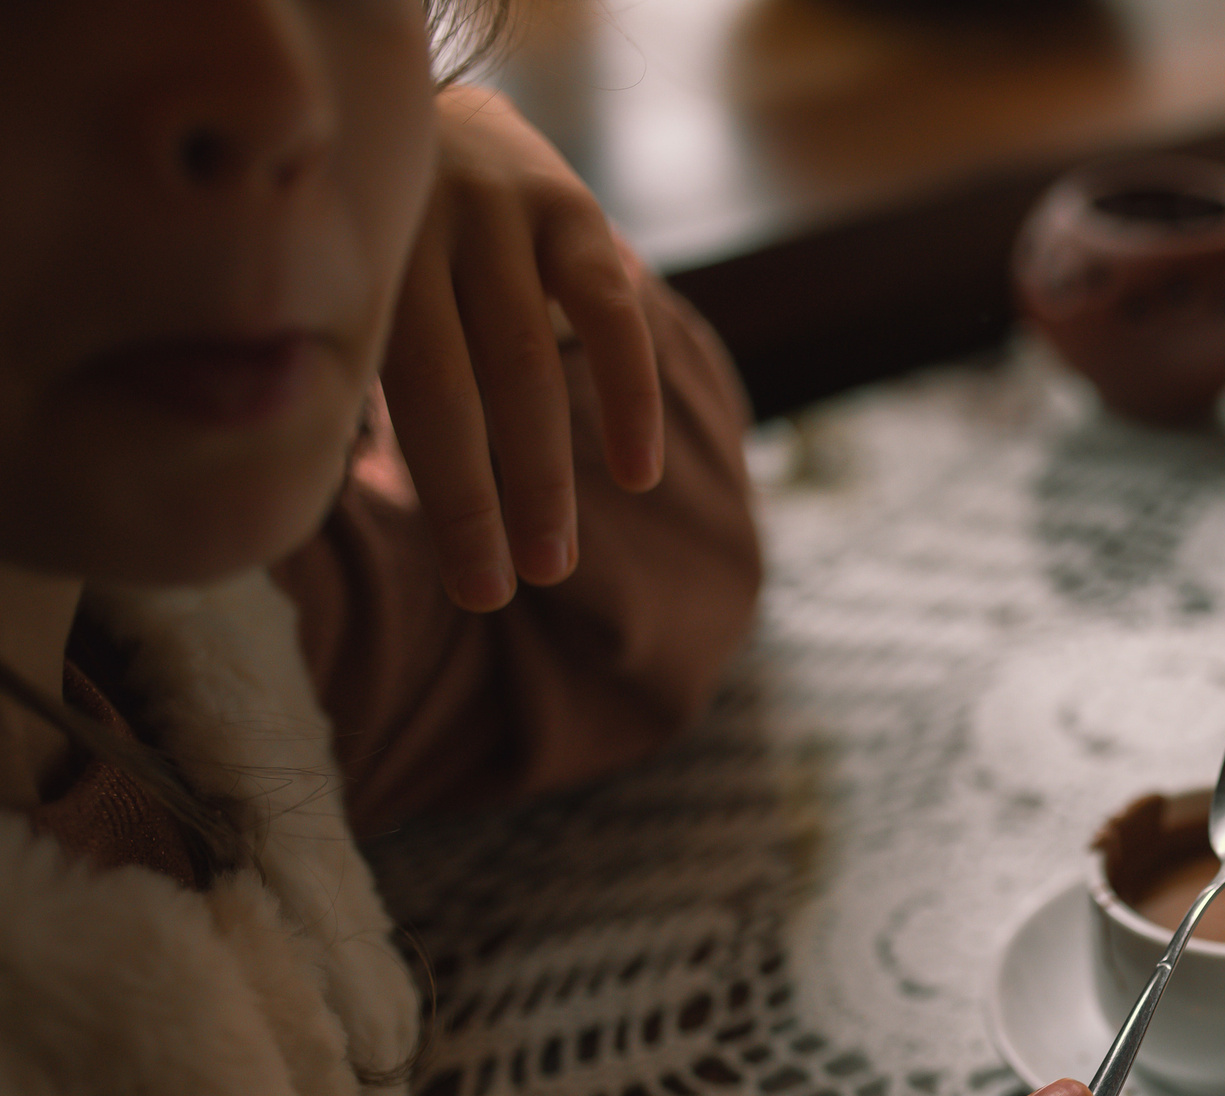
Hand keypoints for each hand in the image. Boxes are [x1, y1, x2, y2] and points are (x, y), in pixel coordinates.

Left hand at [379, 87, 662, 613]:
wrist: (415, 103)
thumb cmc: (369, 242)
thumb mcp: (338, 283)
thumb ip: (338, 365)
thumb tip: (316, 488)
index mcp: (351, 259)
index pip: (401, 397)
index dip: (444, 498)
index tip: (474, 591)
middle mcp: (420, 225)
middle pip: (462, 387)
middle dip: (492, 499)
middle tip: (513, 588)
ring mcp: (498, 210)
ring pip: (530, 362)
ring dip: (548, 472)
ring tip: (557, 562)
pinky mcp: (568, 206)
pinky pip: (611, 312)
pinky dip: (629, 397)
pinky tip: (637, 473)